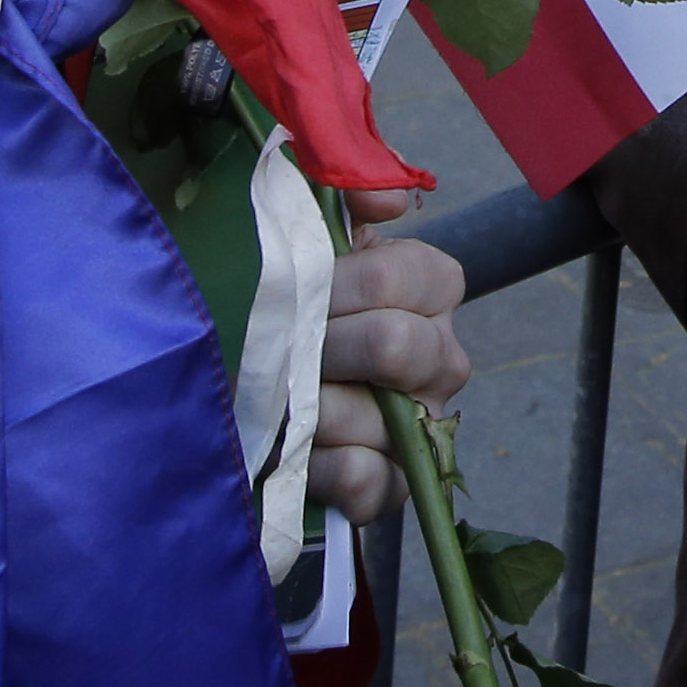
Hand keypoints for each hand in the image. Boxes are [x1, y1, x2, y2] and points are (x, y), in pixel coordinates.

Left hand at [307, 183, 471, 520]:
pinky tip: (298, 452)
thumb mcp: (307, 241)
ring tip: (282, 401)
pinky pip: (369, 480)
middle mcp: (441, 359)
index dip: (348, 285)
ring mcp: (423, 427)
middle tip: (286, 349)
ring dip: (308, 408)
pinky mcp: (394, 487)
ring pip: (373, 416)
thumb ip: (342, 199)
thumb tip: (388, 200)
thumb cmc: (282, 310)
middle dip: (323, 347)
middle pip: (397, 345)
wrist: (244, 393)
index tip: (303, 289)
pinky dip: (320, 466)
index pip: (414, 276)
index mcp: (430, 292)